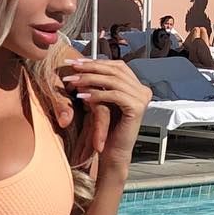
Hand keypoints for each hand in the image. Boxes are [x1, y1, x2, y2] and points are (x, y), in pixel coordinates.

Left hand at [60, 58, 151, 172]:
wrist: (112, 152)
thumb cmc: (105, 129)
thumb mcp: (100, 101)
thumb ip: (98, 83)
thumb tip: (83, 64)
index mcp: (136, 85)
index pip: (116, 66)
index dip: (95, 62)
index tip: (74, 62)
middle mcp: (142, 89)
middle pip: (115, 70)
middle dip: (90, 68)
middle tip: (70, 68)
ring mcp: (142, 98)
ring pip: (113, 80)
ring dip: (90, 79)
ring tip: (72, 82)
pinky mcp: (137, 108)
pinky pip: (115, 95)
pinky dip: (97, 93)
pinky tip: (82, 96)